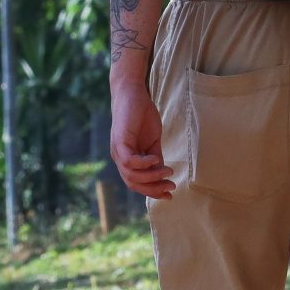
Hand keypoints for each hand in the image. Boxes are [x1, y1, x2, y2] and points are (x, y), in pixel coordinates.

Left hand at [109, 77, 173, 199]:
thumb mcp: (152, 141)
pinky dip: (144, 164)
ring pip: (131, 176)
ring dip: (152, 177)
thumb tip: (162, 174)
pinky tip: (156, 158)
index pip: (137, 183)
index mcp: (127, 160)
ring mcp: (117, 151)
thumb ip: (155, 157)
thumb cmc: (142, 116)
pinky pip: (130, 161)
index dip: (153, 191)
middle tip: (171, 186)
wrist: (133, 94)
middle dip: (154, 188)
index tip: (170, 195)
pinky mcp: (119, 141)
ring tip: (168, 171)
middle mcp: (119, 158)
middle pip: (133, 184)